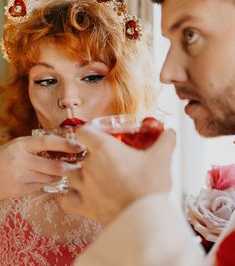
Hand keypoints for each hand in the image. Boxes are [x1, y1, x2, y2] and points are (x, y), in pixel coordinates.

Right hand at [0, 135, 80, 199]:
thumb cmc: (6, 157)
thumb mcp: (19, 145)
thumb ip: (38, 146)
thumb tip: (66, 146)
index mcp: (21, 144)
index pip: (48, 142)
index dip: (66, 144)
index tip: (79, 146)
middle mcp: (20, 160)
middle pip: (54, 166)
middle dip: (70, 167)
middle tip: (80, 166)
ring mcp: (19, 177)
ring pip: (50, 178)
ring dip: (59, 175)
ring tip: (61, 171)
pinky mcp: (19, 190)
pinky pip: (41, 186)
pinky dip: (47, 182)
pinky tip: (42, 177)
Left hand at [61, 127, 175, 225]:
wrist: (146, 221)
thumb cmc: (150, 187)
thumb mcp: (162, 158)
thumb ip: (165, 140)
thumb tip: (169, 132)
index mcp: (104, 149)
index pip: (83, 132)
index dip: (89, 131)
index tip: (98, 135)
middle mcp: (89, 166)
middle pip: (82, 154)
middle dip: (94, 156)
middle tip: (110, 161)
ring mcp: (84, 187)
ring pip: (72, 174)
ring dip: (81, 174)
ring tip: (96, 177)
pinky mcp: (84, 206)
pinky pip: (67, 199)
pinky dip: (71, 196)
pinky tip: (81, 195)